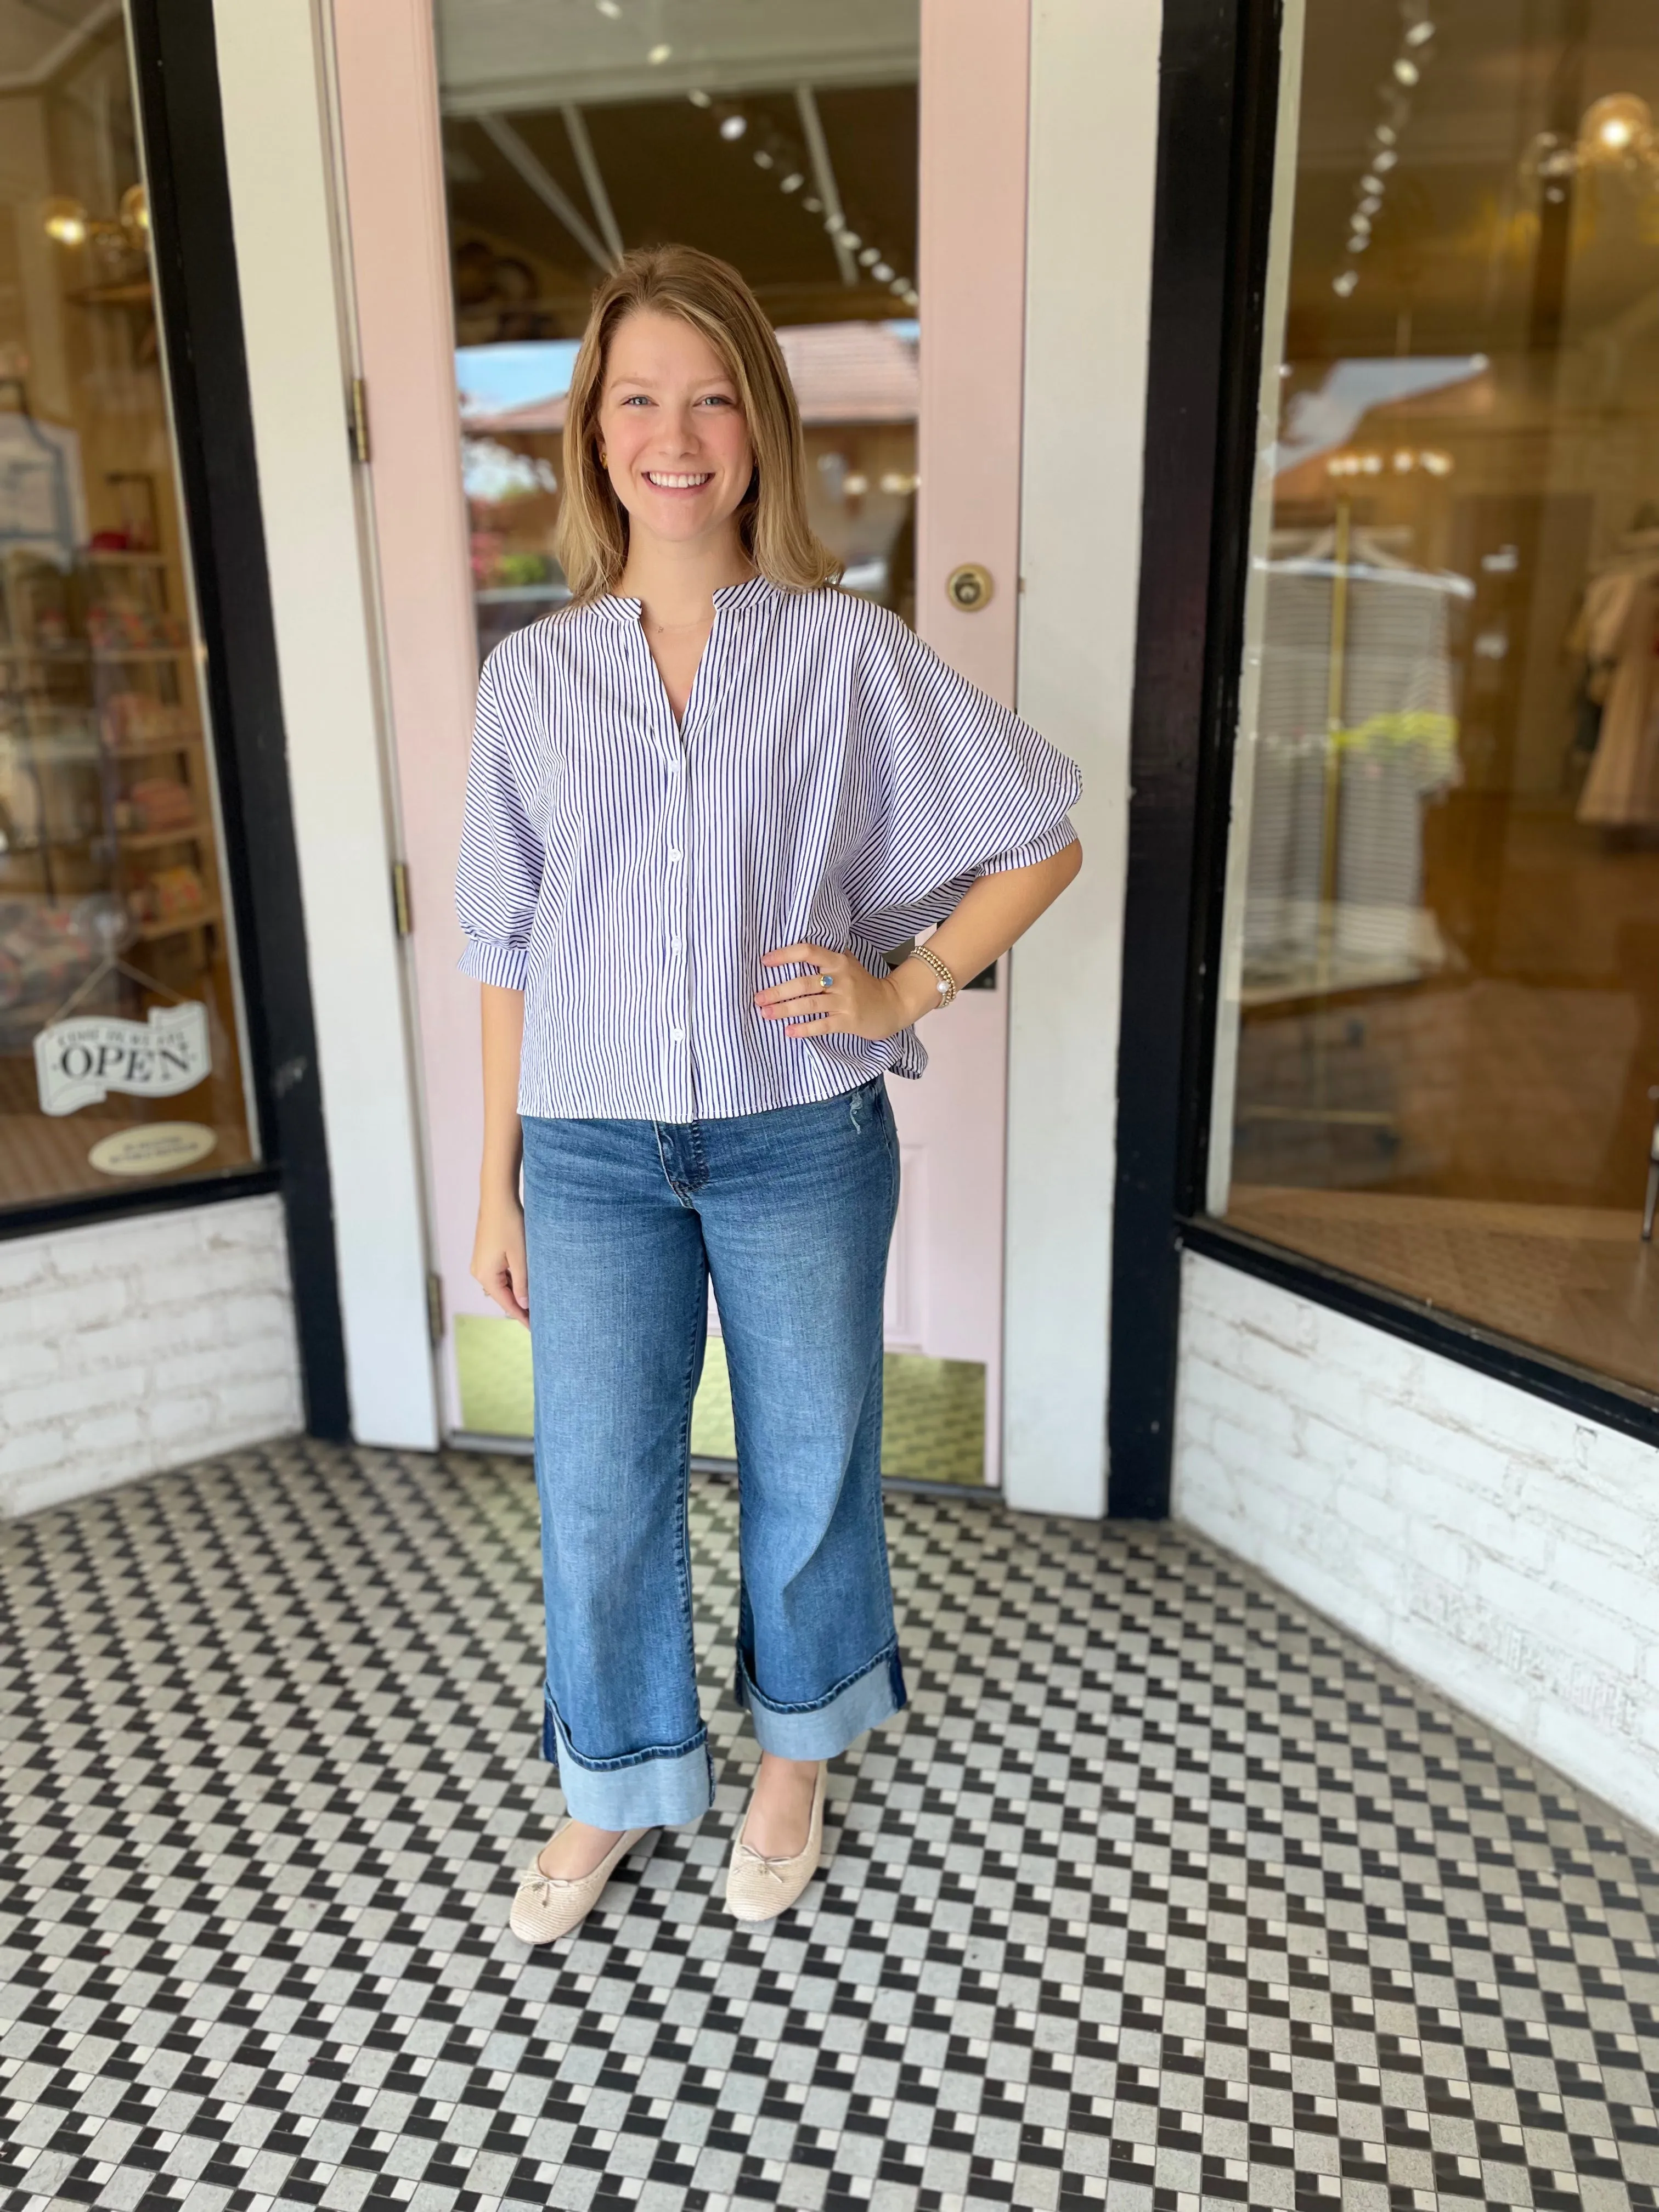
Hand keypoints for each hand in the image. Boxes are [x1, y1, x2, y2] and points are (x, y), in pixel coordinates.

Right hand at [472, 1189, 528, 1326]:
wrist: (497, 1199)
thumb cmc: (510, 1225)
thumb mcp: (520, 1257)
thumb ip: (522, 1283)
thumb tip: (524, 1304)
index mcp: (486, 1276)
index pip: (507, 1304)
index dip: (522, 1317)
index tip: (535, 1328)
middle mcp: (479, 1272)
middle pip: (503, 1296)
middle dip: (520, 1305)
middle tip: (540, 1317)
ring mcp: (480, 1263)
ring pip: (502, 1284)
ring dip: (517, 1291)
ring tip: (537, 1300)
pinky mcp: (485, 1255)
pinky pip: (500, 1273)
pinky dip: (513, 1279)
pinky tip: (527, 1280)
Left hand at [755, 942, 929, 1040]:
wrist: (891, 1005)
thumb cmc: (863, 983)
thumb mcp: (848, 963)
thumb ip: (826, 956)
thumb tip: (793, 949)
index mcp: (838, 961)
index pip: (809, 952)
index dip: (785, 955)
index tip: (765, 961)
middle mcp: (841, 979)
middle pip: (804, 982)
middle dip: (777, 991)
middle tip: (757, 998)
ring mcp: (846, 1000)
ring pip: (809, 1004)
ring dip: (784, 1009)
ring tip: (765, 1013)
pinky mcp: (849, 1020)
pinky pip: (822, 1025)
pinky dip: (804, 1029)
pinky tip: (788, 1031)